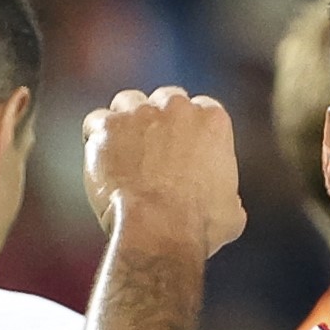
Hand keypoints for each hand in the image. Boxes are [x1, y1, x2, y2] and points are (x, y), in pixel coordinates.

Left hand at [84, 88, 247, 258]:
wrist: (161, 230)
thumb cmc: (201, 225)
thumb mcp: (232, 210)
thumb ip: (226, 190)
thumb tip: (225, 200)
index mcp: (213, 120)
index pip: (202, 108)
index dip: (191, 129)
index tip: (185, 147)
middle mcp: (176, 107)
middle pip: (164, 99)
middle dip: (159, 120)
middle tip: (153, 149)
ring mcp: (138, 114)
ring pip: (128, 103)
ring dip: (126, 121)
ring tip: (123, 151)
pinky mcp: (107, 127)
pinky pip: (96, 123)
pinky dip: (97, 137)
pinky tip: (101, 159)